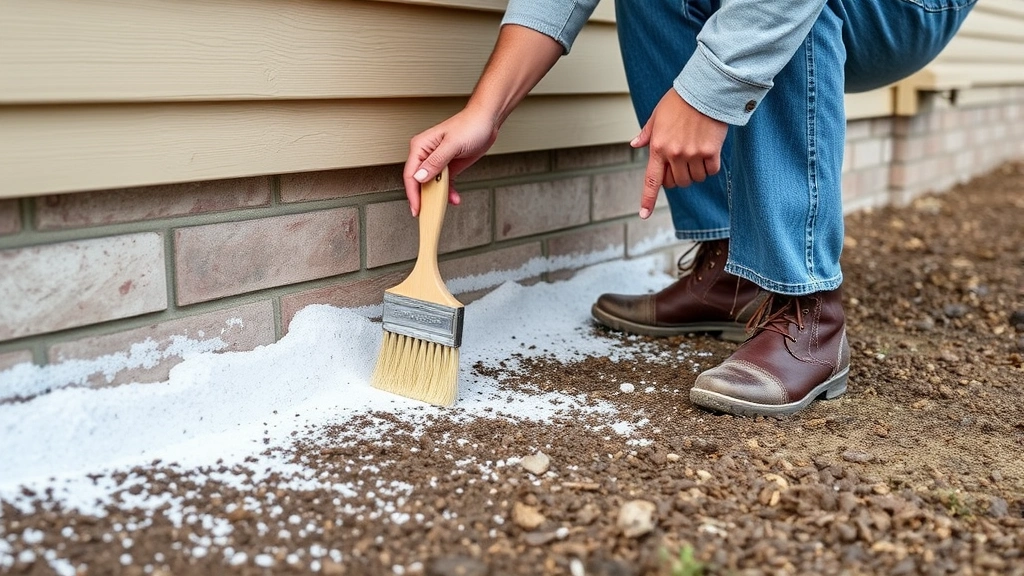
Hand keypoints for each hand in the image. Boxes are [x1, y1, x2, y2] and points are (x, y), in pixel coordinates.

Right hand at [404, 106, 498, 216]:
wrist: (487, 122)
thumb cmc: (470, 125)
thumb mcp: (453, 144)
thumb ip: (436, 162)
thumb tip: (420, 177)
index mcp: (421, 146)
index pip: (411, 174)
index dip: (413, 194)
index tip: (417, 209)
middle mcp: (426, 154)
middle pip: (419, 182)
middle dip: (425, 198)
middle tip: (430, 213)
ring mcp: (436, 161)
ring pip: (431, 185)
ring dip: (439, 197)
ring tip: (448, 202)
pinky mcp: (447, 166)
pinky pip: (443, 184)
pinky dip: (448, 192)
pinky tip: (454, 197)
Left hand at [631, 89, 727, 218]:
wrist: (705, 89)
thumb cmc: (680, 101)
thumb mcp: (658, 115)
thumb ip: (647, 133)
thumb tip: (634, 144)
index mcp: (658, 147)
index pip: (652, 180)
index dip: (648, 199)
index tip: (644, 215)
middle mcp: (674, 154)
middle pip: (677, 183)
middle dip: (679, 177)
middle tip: (683, 162)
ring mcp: (692, 154)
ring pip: (695, 179)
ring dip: (697, 172)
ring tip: (697, 152)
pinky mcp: (710, 151)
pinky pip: (711, 171)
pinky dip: (710, 166)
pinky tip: (710, 151)